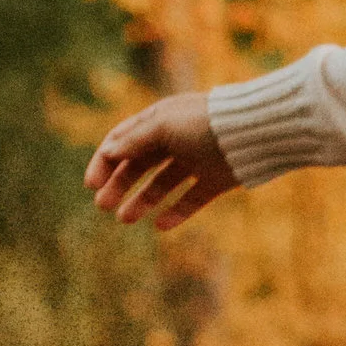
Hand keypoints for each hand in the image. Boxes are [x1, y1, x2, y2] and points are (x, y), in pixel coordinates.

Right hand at [83, 92, 239, 231]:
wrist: (255, 132)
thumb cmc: (205, 123)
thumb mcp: (164, 127)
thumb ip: (134, 140)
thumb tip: (108, 151)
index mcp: (160, 119)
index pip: (123, 139)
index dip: (104, 161)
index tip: (91, 185)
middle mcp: (176, 139)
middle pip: (139, 164)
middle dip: (119, 184)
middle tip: (102, 206)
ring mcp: (196, 160)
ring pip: (162, 183)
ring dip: (141, 200)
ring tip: (124, 219)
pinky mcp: (216, 180)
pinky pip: (192, 199)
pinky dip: (176, 212)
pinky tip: (160, 225)